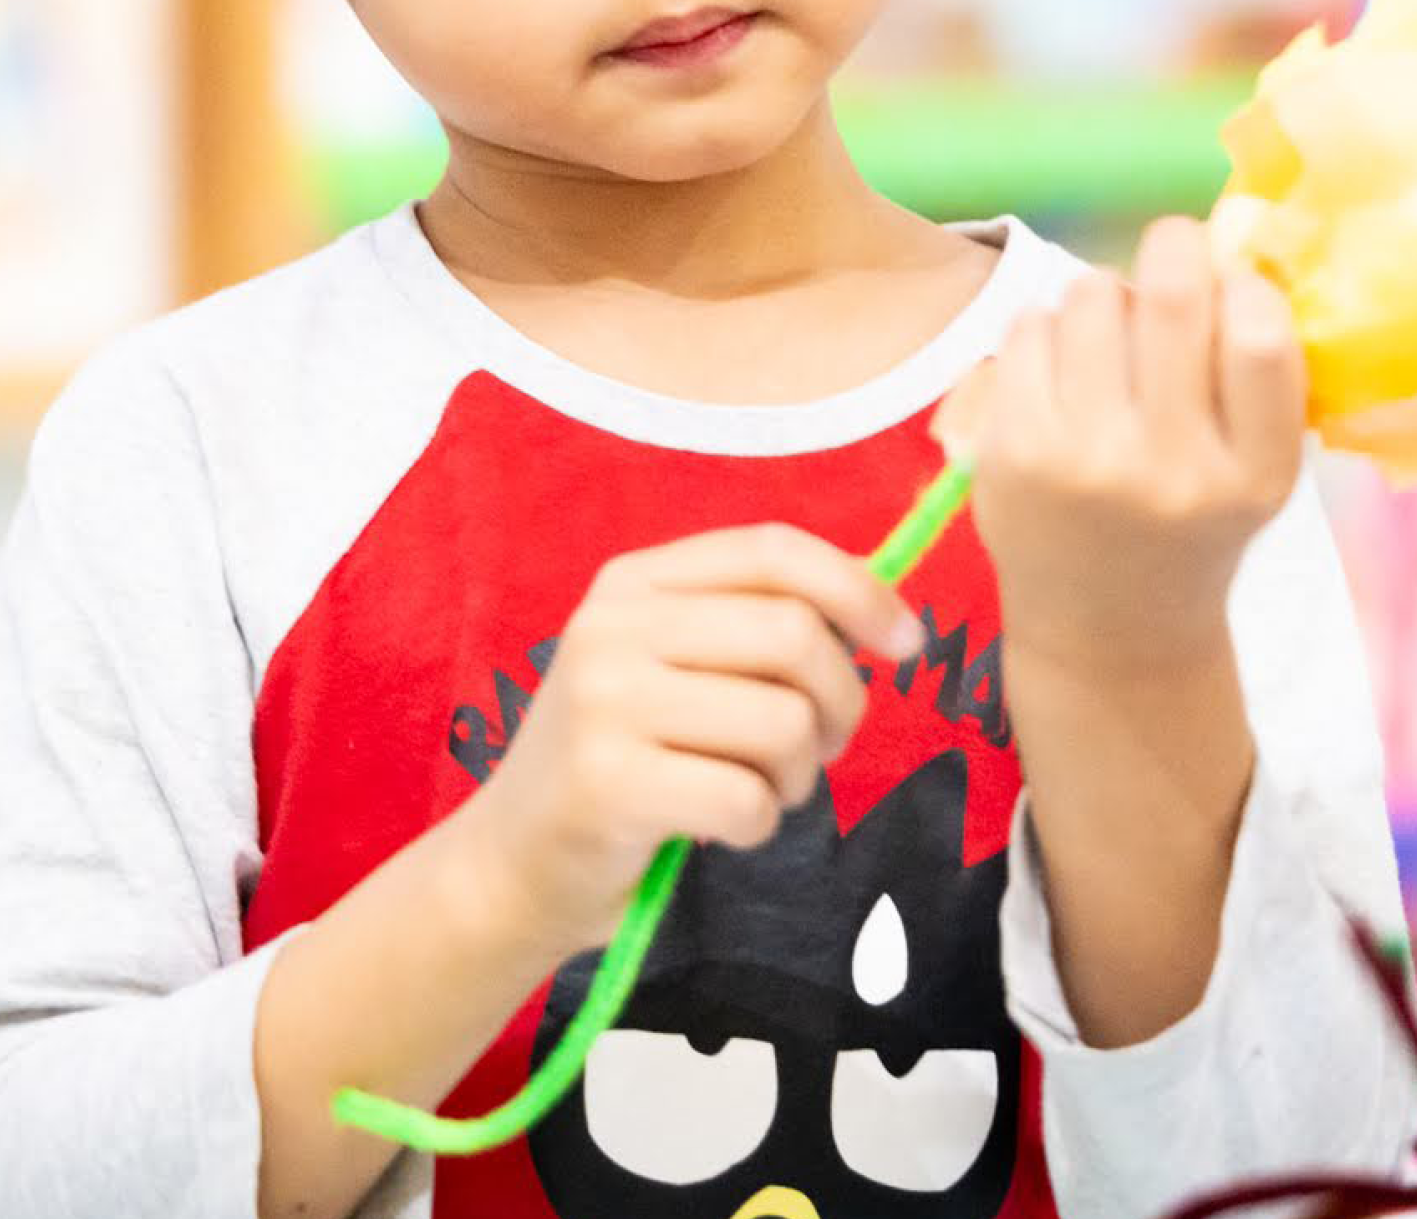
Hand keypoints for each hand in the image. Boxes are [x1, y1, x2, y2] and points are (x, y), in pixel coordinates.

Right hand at [452, 524, 925, 960]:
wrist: (510, 866)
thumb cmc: (623, 761)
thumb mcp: (672, 667)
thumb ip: (753, 628)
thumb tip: (882, 617)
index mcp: (635, 580)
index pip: (773, 550)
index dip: (857, 589)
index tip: (906, 642)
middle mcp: (613, 626)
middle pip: (793, 634)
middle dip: (841, 701)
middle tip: (824, 747)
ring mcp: (604, 702)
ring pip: (783, 720)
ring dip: (798, 773)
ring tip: (760, 790)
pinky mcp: (608, 784)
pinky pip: (747, 797)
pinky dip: (758, 823)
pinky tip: (721, 827)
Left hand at [932, 215, 1305, 680]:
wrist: (1106, 627)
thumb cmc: (1191, 521)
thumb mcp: (1254, 469)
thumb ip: (1256, 372)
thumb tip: (1233, 244)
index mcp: (1253, 474)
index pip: (1261, 335)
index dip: (1245, 284)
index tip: (1233, 286)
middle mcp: (1170, 470)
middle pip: (1169, 296)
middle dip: (1172, 249)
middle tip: (1171, 254)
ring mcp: (1083, 461)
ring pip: (1091, 295)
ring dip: (1103, 294)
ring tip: (1109, 336)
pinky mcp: (1012, 450)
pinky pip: (1030, 325)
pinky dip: (1048, 326)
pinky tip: (1061, 368)